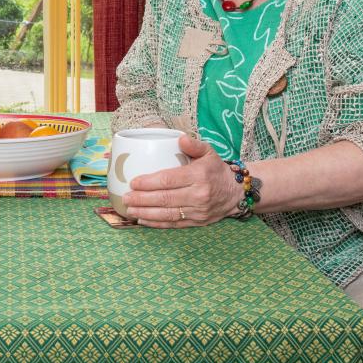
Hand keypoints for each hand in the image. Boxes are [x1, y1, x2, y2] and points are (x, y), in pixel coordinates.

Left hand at [122, 135, 240, 227]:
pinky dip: (157, 223)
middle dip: (142, 199)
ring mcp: (198, 211)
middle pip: (165, 199)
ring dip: (146, 213)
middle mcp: (198, 195)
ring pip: (168, 214)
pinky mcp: (198, 222)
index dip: (149, 182)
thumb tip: (180, 138)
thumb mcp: (209, 152)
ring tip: (129, 209)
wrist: (236, 193)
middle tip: (125, 197)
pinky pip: (174, 224)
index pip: (169, 180)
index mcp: (199, 176)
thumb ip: (194, 144)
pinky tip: (143, 220)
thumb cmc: (216, 170)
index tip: (133, 182)